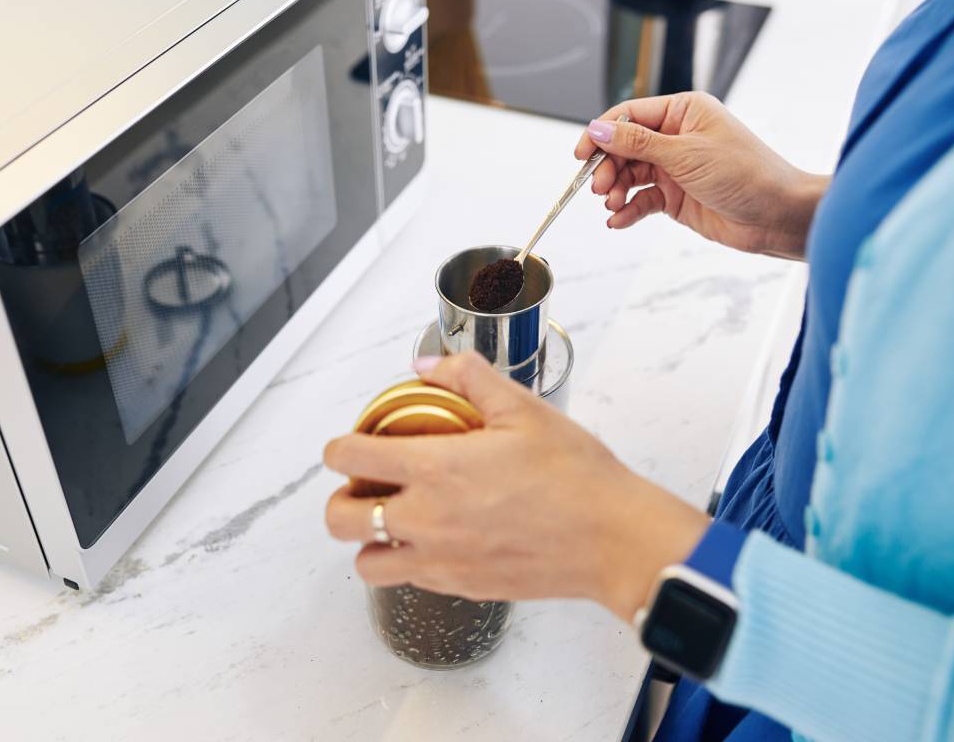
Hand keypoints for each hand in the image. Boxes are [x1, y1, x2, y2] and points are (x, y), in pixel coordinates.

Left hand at [323, 352, 709, 621]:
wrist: (613, 539)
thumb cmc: (575, 477)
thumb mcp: (522, 408)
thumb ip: (467, 377)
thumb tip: (427, 365)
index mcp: (435, 469)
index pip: (349, 457)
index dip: (340, 447)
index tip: (352, 444)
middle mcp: (426, 520)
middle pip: (340, 519)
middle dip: (342, 498)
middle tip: (366, 485)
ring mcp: (440, 561)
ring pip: (366, 563)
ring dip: (369, 540)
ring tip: (393, 520)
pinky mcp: (460, 588)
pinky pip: (409, 581)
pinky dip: (407, 562)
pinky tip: (434, 539)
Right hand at [576, 91, 829, 259]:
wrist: (778, 215)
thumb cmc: (748, 174)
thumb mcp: (686, 154)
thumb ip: (638, 143)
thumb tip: (600, 130)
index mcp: (684, 112)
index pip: (629, 115)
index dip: (602, 133)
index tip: (581, 153)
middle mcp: (677, 137)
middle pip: (624, 147)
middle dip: (608, 167)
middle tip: (600, 187)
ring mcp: (675, 168)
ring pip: (630, 175)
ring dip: (616, 190)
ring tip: (612, 204)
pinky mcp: (676, 197)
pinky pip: (642, 201)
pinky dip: (628, 210)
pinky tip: (618, 220)